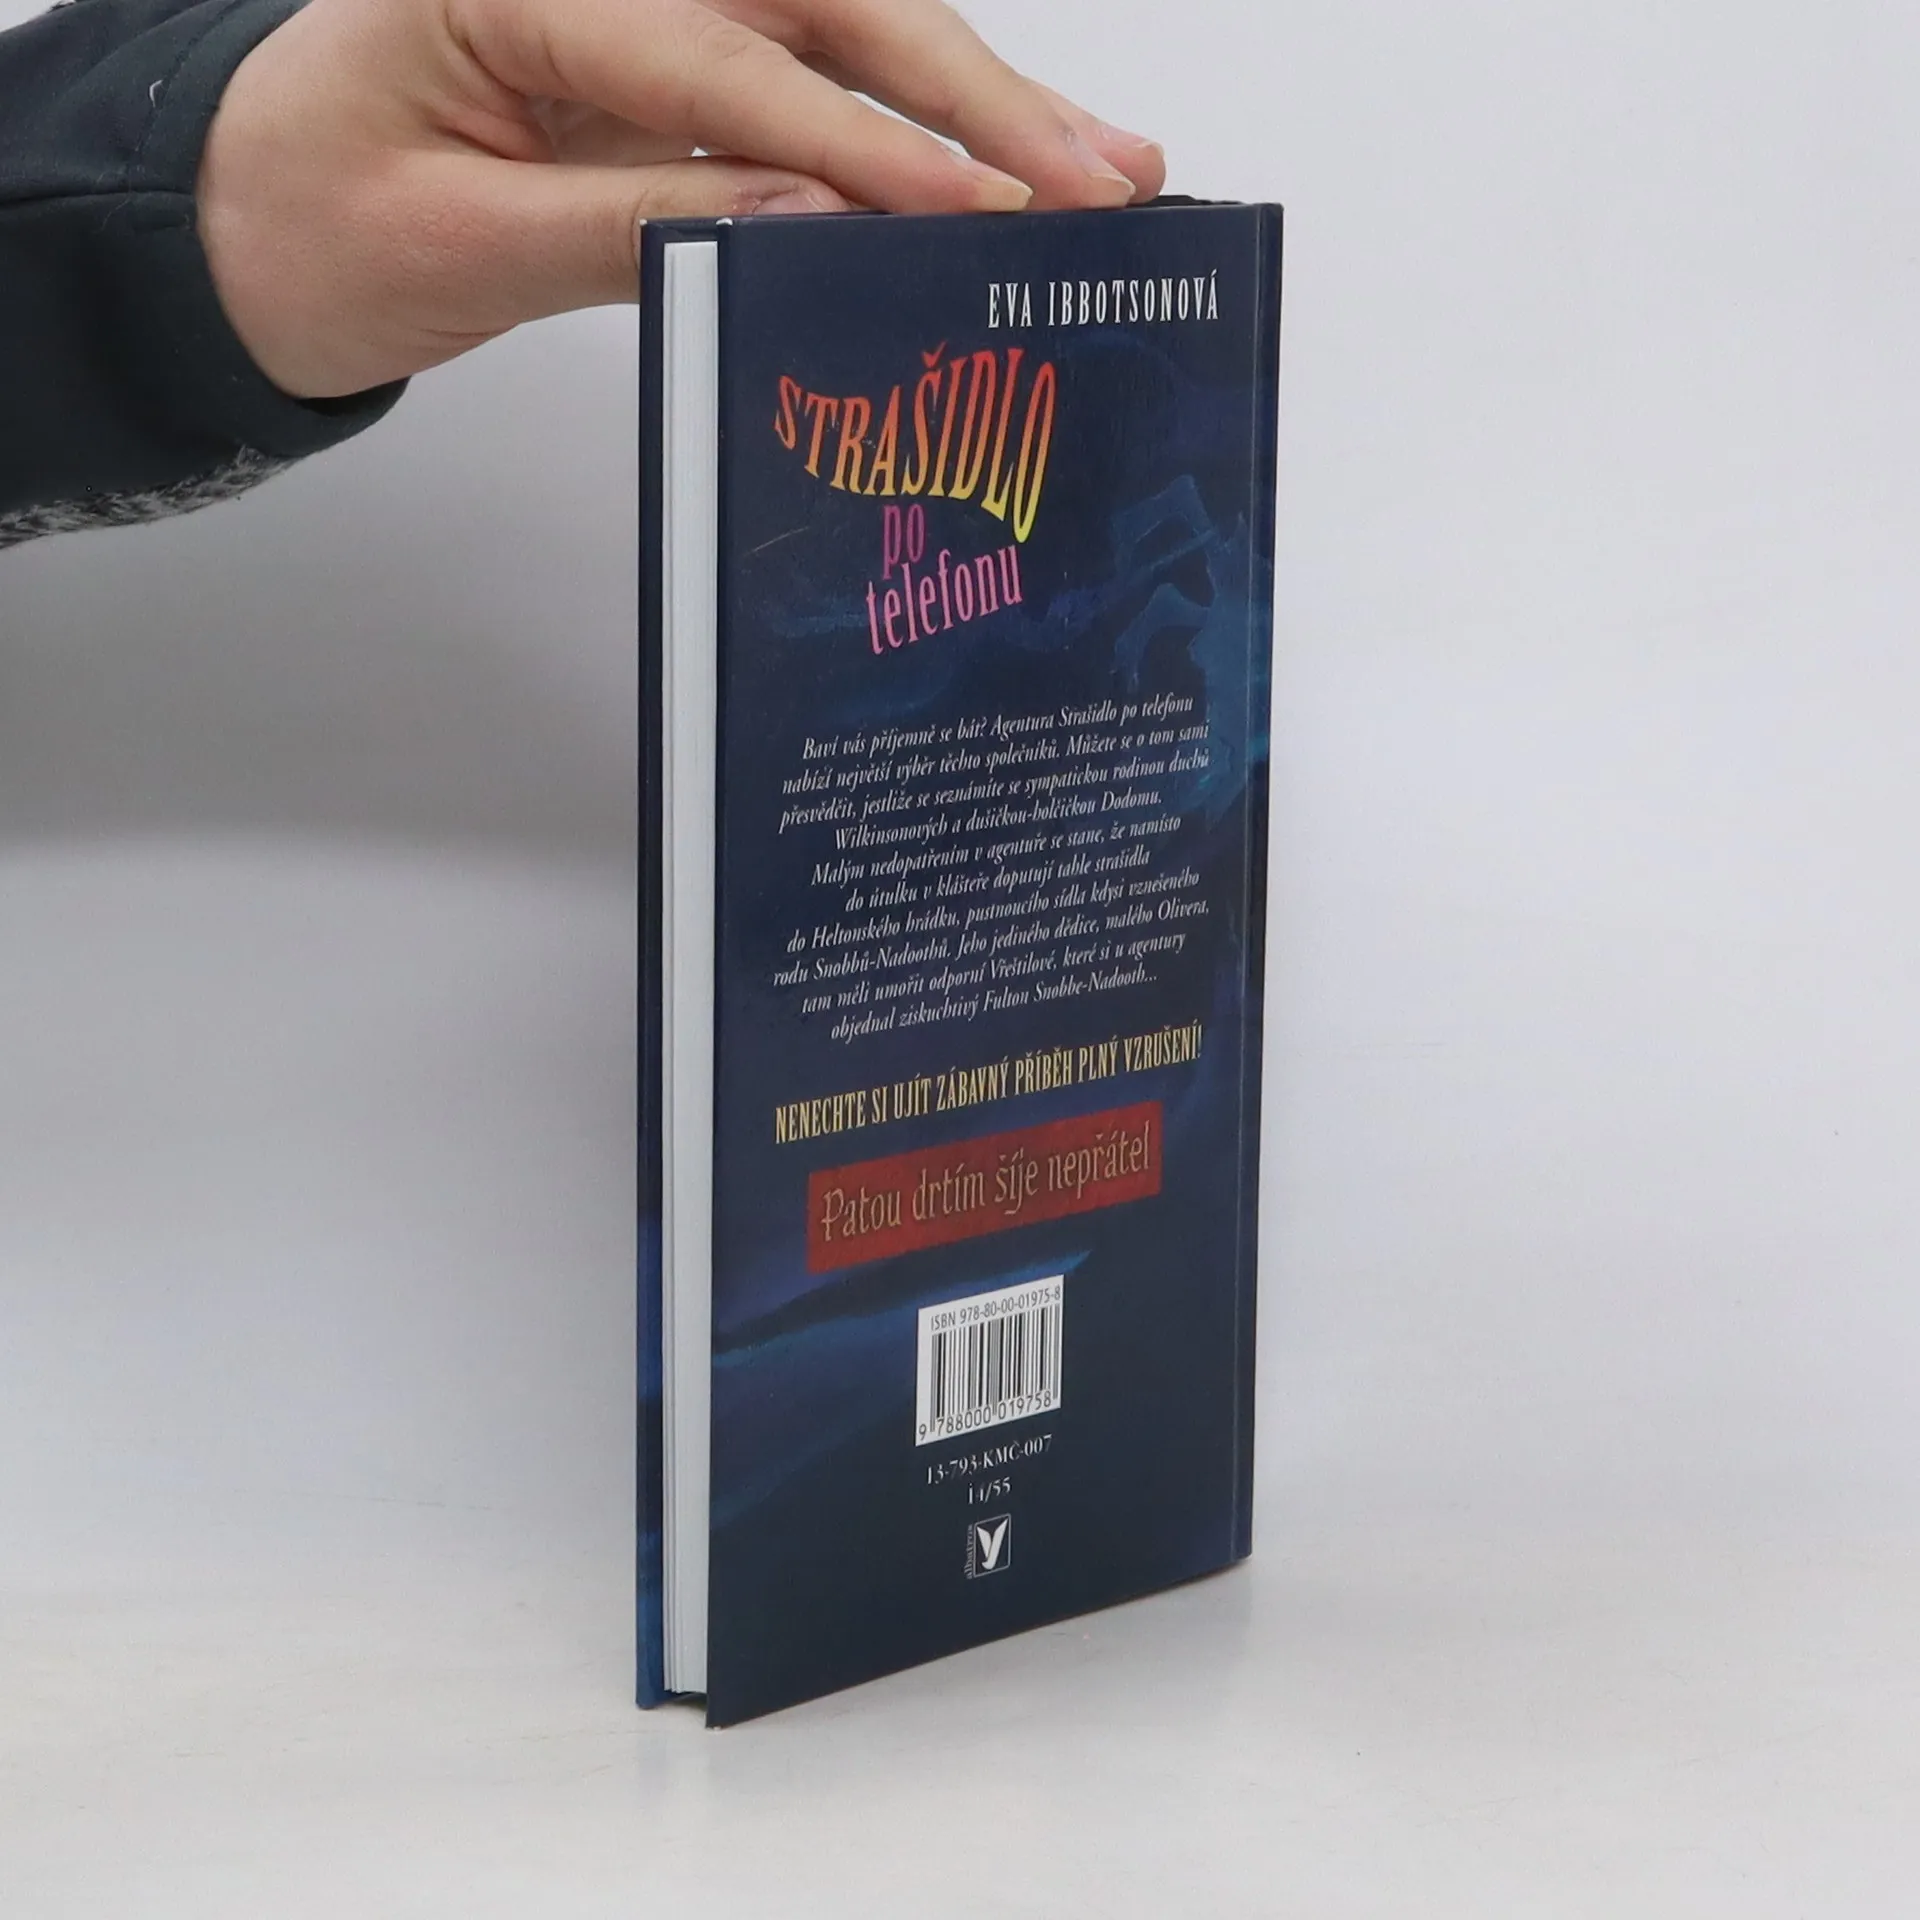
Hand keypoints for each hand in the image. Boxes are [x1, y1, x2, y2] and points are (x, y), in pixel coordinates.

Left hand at [197, 0, 1165, 398]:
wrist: (248, 213)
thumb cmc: (311, 218)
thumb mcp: (457, 246)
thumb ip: (631, 227)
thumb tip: (809, 228)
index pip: (719, 58)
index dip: (856, 142)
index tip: (971, 209)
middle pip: (823, 5)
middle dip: (972, 95)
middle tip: (1097, 174)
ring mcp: (646, 3)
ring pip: (844, 29)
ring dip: (977, 100)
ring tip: (1099, 168)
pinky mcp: (672, 54)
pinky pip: (814, 80)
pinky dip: (915, 130)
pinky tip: (1001, 172)